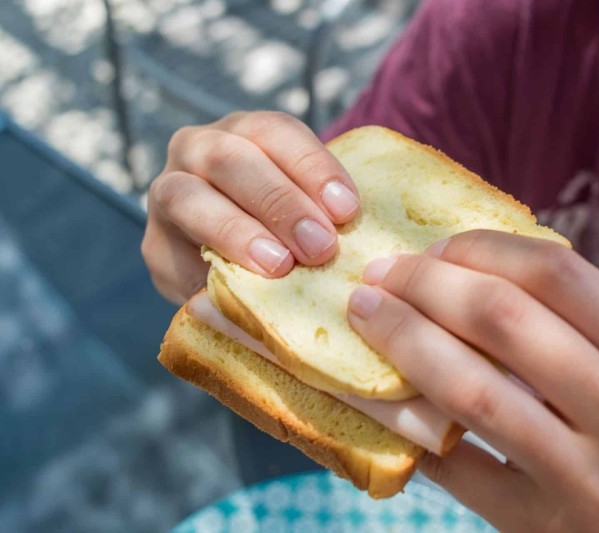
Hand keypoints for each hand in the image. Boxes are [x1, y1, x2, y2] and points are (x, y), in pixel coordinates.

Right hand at [142, 111, 359, 303]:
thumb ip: (324, 210)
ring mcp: (167, 194)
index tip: (346, 209)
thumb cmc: (292, 228)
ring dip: (236, 232)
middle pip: (230, 160)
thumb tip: (354, 224)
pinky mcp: (154, 248)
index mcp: (244, 132)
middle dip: (279, 203)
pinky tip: (241, 299)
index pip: (275, 132)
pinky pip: (172, 259)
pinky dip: (207, 279)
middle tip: (319, 246)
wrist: (238, 263)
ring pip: (188, 198)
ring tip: (278, 267)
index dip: (311, 166)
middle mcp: (197, 150)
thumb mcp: (311, 207)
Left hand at [347, 230, 598, 531]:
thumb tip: (468, 266)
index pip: (558, 274)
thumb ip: (578, 323)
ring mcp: (584, 479)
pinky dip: (398, 421)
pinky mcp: (536, 525)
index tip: (436, 247)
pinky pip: (448, 463)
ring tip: (365, 314)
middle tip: (383, 273)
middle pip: (506, 320)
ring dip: (403, 340)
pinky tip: (368, 395)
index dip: (482, 248)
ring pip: (472, 391)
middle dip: (427, 284)